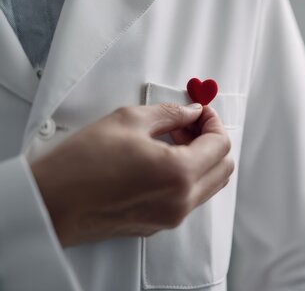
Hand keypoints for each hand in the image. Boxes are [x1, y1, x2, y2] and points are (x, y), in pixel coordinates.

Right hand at [30, 104, 233, 246]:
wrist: (49, 203)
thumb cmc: (80, 165)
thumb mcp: (129, 121)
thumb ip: (171, 114)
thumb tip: (191, 112)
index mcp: (179, 175)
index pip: (221, 145)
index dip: (214, 122)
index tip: (200, 112)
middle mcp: (181, 202)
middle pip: (223, 168)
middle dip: (212, 140)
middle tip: (188, 123)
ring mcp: (171, 217)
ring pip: (209, 185)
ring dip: (201, 158)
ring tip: (173, 139)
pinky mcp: (158, 224)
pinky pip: (190, 198)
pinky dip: (188, 176)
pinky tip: (163, 159)